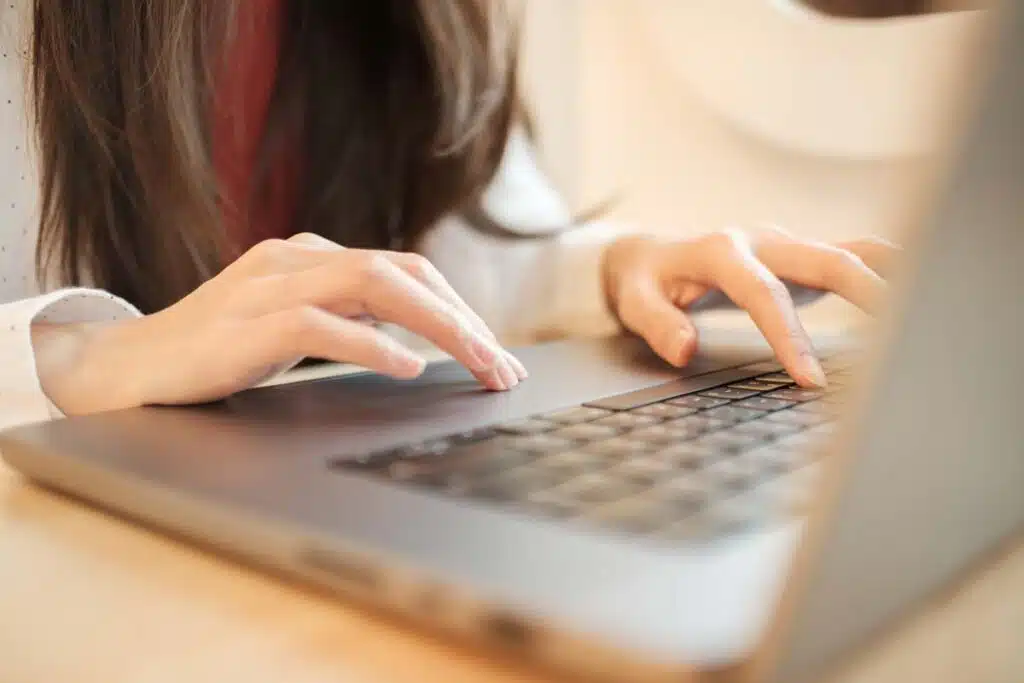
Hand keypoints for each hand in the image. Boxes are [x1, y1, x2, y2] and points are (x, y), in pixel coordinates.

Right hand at [39, 234, 526, 414]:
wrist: (131, 368)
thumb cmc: (217, 353)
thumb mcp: (293, 326)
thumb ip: (344, 318)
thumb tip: (412, 339)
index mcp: (311, 257)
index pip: (405, 270)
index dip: (457, 308)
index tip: (493, 352)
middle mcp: (295, 259)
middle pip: (401, 273)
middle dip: (463, 320)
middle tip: (502, 366)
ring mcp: (268, 287)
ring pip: (373, 287)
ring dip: (437, 328)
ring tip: (477, 365)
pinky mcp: (245, 325)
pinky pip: (319, 325)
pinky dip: (370, 345)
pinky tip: (407, 368)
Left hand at [601, 227, 898, 386]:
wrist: (649, 254)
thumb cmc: (644, 281)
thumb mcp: (634, 302)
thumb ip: (658, 324)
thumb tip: (684, 349)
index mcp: (720, 252)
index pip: (763, 294)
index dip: (789, 336)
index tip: (811, 378)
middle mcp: (760, 241)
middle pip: (825, 258)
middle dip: (866, 291)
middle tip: (902, 334)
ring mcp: (784, 245)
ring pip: (848, 251)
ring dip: (890, 273)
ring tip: (931, 302)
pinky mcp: (798, 256)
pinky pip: (850, 255)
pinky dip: (885, 269)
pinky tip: (917, 290)